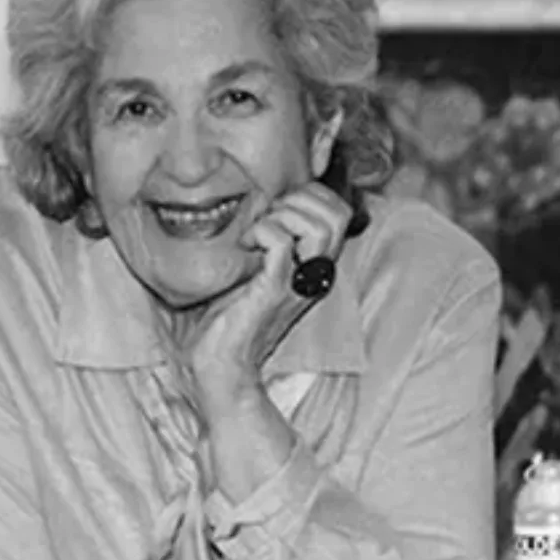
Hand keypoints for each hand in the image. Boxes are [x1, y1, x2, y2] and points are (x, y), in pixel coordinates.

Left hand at [157, 181, 352, 412]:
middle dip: (299, 199)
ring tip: (257, 231)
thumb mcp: (252, 269)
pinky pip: (282, 244)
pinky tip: (245, 245)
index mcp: (313, 265)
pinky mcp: (275, 290)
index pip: (338, 211)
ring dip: (283, 214)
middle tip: (267, 216)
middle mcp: (314, 273)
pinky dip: (262, 232)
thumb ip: (262, 239)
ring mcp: (298, 282)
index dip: (310, 195)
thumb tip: (249, 201)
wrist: (220, 364)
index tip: (275, 206)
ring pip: (319, 226)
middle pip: (337, 214)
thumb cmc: (229, 317)